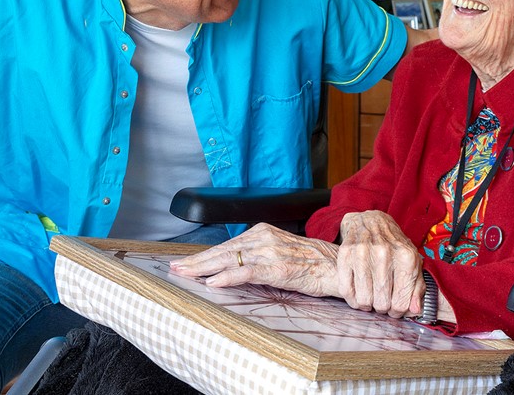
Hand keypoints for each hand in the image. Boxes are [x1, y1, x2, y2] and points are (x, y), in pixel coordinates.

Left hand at [169, 223, 340, 296]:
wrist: (338, 266)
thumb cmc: (311, 262)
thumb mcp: (280, 252)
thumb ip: (257, 255)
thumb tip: (230, 268)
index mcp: (263, 232)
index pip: (226, 245)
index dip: (203, 255)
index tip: (184, 262)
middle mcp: (264, 238)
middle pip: (223, 250)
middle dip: (196, 261)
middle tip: (175, 269)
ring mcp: (270, 252)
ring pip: (230, 259)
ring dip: (204, 268)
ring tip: (185, 274)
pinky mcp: (278, 267)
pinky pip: (248, 272)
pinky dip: (228, 276)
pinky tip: (213, 282)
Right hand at [337, 210, 422, 317]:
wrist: (371, 221)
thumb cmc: (394, 245)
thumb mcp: (413, 262)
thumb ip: (417, 287)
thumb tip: (414, 310)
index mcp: (405, 257)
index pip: (401, 303)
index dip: (398, 311)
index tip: (395, 306)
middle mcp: (384, 253)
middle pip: (382, 304)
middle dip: (382, 307)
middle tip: (382, 300)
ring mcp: (363, 252)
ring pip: (364, 299)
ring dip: (367, 304)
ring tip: (371, 296)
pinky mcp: (345, 253)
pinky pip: (345, 290)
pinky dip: (351, 298)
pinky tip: (358, 293)